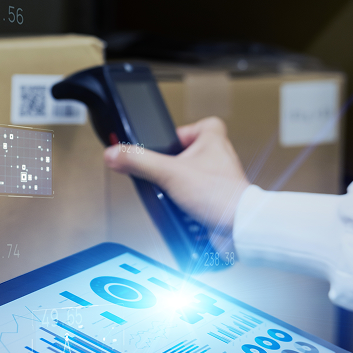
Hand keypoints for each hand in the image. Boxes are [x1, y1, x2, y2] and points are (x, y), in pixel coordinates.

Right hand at [103, 117, 249, 231]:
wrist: (237, 227)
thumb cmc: (219, 195)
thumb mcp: (169, 173)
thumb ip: (139, 162)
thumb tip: (115, 153)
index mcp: (214, 140)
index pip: (199, 124)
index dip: (181, 132)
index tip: (167, 141)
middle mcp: (220, 158)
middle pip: (189, 153)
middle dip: (173, 166)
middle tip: (164, 171)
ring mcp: (220, 180)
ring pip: (192, 177)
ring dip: (179, 187)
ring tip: (172, 193)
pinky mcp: (217, 200)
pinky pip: (196, 197)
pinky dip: (186, 204)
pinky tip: (181, 209)